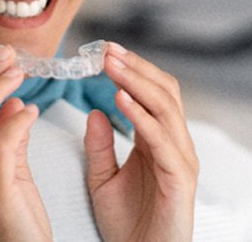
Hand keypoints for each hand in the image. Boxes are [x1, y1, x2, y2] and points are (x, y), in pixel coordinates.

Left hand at [84, 43, 198, 241]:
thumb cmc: (126, 222)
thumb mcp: (102, 177)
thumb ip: (98, 144)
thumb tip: (94, 111)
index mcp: (155, 140)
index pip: (150, 93)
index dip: (130, 70)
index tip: (104, 51)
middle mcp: (172, 144)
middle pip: (163, 91)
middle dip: (135, 67)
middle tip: (107, 50)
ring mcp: (179, 159)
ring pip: (165, 107)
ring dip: (137, 81)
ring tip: (111, 64)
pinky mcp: (179, 179)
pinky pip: (161, 139)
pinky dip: (141, 115)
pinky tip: (119, 99)